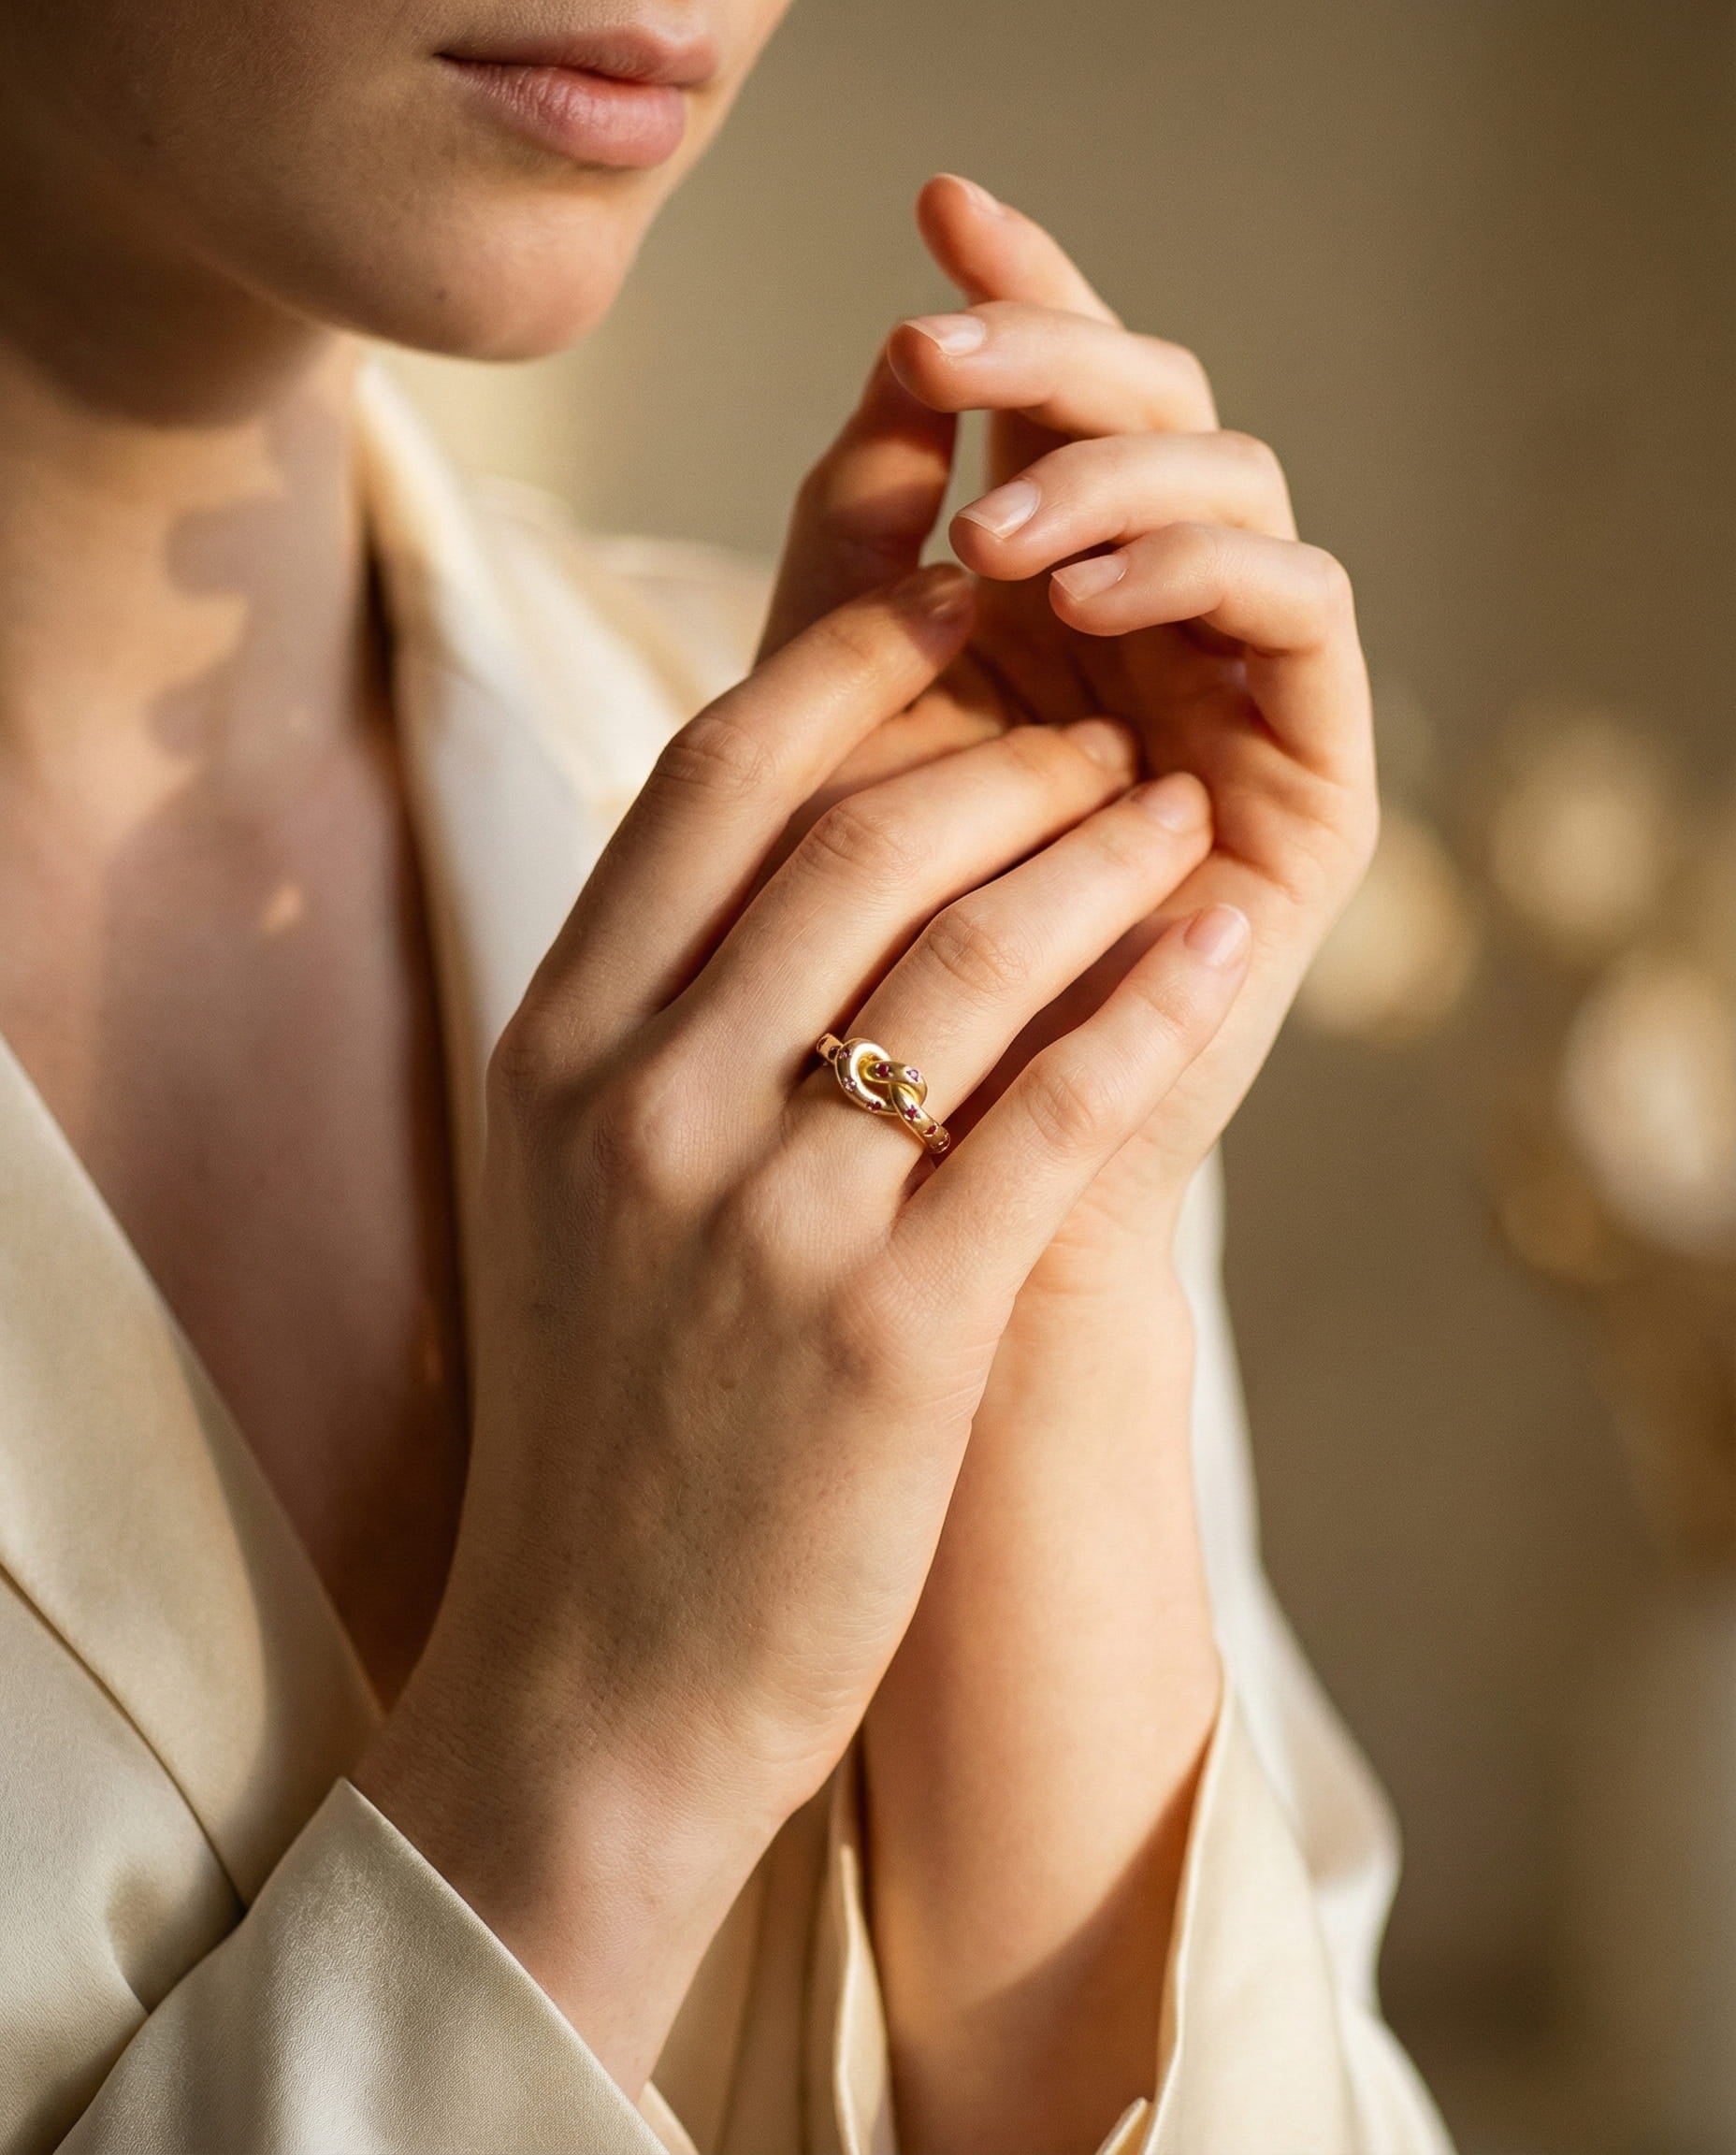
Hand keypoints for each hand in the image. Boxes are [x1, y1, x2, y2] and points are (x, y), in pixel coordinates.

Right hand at [357, 564, 1250, 2098]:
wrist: (594, 1680)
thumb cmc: (601, 1418)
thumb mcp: (566, 1184)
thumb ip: (652, 1007)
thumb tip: (784, 840)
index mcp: (556, 1047)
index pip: (712, 775)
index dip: (847, 662)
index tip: (948, 611)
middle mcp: (647, 1103)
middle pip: (859, 831)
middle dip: (1001, 746)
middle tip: (1094, 727)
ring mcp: (769, 1216)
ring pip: (967, 949)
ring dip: (1094, 852)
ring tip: (1167, 811)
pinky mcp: (897, 1331)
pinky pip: (1052, 1110)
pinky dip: (1149, 1003)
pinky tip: (1218, 945)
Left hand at [765, 175, 1375, 1255]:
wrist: (916, 1180)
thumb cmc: (844, 967)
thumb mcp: (825, 739)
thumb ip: (848, 571)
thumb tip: (881, 382)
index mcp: (1046, 601)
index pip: (1057, 407)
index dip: (1016, 299)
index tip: (931, 211)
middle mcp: (1154, 630)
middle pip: (1158, 414)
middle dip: (1059, 357)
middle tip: (944, 349)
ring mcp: (1234, 697)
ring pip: (1239, 488)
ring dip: (1122, 468)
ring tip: (1001, 527)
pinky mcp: (1306, 781)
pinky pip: (1303, 614)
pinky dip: (1206, 566)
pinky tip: (1083, 587)